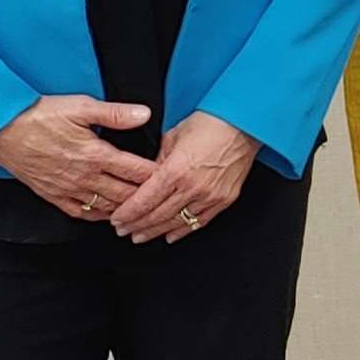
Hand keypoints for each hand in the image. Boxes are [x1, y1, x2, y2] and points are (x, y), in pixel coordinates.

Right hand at [0, 95, 158, 219]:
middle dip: (147, 196)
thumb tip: (144, 114)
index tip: (171, 175)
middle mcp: (84, 177)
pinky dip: (100, 215)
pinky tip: (109, 214)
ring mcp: (68, 189)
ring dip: (126, 209)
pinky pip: (82, 213)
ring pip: (107, 207)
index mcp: (95, 154)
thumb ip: (115, 113)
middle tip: (164, 198)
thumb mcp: (80, 106)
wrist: (0, 130)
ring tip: (143, 209)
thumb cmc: (38, 116)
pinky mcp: (53, 195)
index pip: (136, 171)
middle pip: (126, 194)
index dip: (157, 174)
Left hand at [109, 111, 260, 243]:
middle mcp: (193, 187)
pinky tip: (170, 235)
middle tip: (123, 231)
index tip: (117, 219)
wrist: (242, 123)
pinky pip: (200, 221)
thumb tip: (147, 178)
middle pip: (157, 216)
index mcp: (176, 170)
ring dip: (156, 232)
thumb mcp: (173, 137)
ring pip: (177, 222)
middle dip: (137, 226)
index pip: (144, 201)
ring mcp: (210, 196)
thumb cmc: (210, 123)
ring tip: (141, 236)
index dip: (128, 214)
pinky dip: (183, 230)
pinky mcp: (224, 199)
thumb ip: (158, 161)